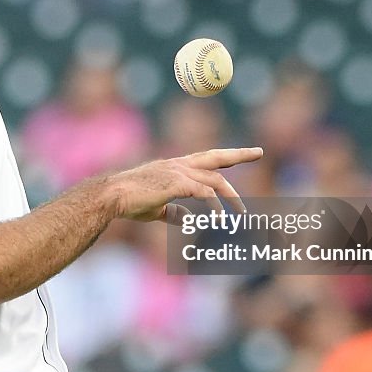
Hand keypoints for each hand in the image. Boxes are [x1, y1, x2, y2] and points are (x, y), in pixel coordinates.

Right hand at [107, 147, 263, 224]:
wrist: (112, 197)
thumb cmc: (129, 202)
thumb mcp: (156, 208)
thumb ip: (173, 212)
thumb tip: (186, 219)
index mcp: (175, 167)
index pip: (206, 158)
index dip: (225, 157)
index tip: (242, 156)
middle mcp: (179, 164)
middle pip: (216, 156)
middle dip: (239, 154)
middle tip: (259, 152)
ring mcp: (178, 172)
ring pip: (215, 179)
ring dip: (232, 196)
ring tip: (243, 213)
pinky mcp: (176, 183)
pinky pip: (204, 193)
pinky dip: (214, 205)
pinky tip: (218, 219)